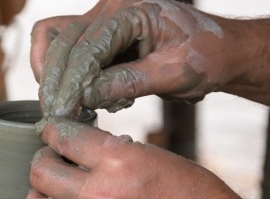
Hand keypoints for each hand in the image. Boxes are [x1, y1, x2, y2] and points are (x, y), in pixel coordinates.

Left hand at [25, 118, 254, 198]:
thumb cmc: (197, 197)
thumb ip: (115, 153)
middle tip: (49, 161)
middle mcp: (105, 194)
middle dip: (40, 160)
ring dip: (36, 196)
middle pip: (41, 172)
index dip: (51, 131)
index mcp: (122, 160)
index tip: (49, 132)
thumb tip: (79, 149)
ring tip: (48, 193)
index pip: (64, 137)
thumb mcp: (157, 158)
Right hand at [31, 0, 233, 117]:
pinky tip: (80, 98)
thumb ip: (130, 81)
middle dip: (54, 81)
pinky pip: (65, 48)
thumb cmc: (206, 57)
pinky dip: (62, 74)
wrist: (219, 51)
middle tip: (55, 116)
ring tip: (65, 107)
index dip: (72, 82)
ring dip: (50, 73)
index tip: (63, 113)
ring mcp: (101, 19)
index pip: (87, 45)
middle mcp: (110, 8)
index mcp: (132, 10)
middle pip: (60, 39)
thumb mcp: (175, 73)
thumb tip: (86, 96)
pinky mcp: (99, 36)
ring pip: (53, 38)